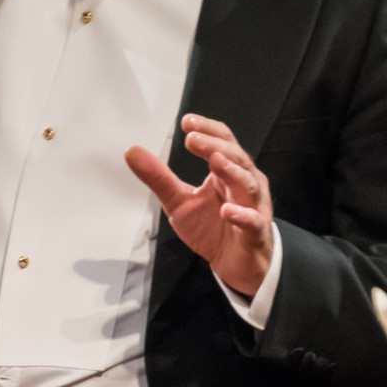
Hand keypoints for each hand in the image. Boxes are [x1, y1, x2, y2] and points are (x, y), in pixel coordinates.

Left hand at [126, 114, 275, 299]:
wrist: (235, 264)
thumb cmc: (211, 227)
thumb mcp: (179, 201)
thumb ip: (158, 177)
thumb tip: (131, 150)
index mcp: (228, 171)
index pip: (222, 142)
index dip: (208, 130)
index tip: (186, 122)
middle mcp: (245, 183)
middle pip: (236, 158)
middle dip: (214, 146)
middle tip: (192, 139)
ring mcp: (253, 207)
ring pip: (247, 184)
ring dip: (231, 172)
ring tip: (214, 162)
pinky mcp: (255, 233)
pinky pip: (252, 221)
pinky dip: (241, 215)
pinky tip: (227, 210)